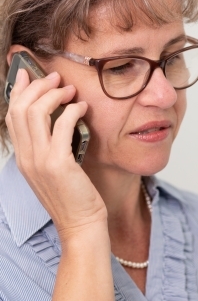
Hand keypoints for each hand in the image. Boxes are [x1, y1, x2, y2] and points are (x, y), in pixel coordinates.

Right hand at [5, 68, 106, 239]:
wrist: (80, 226)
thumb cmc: (73, 198)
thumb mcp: (53, 171)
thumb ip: (49, 148)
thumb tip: (59, 119)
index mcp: (23, 159)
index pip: (12, 117)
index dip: (18, 92)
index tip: (28, 74)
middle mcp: (27, 158)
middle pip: (20, 109)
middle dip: (37, 86)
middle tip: (55, 78)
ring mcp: (40, 161)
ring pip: (36, 113)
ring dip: (54, 94)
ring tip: (69, 89)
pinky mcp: (59, 164)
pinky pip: (62, 125)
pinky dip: (72, 110)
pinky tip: (82, 108)